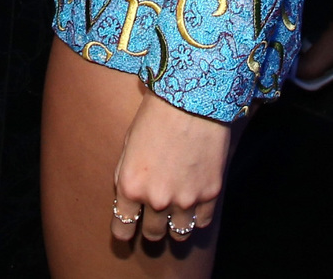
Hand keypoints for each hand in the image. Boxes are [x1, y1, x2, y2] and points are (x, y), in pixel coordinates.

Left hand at [110, 91, 228, 244]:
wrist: (191, 98)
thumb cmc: (155, 115)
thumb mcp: (128, 144)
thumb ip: (126, 176)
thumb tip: (127, 198)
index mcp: (131, 187)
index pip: (122, 229)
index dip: (124, 232)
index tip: (127, 231)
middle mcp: (157, 199)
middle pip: (152, 234)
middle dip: (151, 228)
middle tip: (154, 219)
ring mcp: (186, 199)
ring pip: (179, 234)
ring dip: (175, 228)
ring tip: (175, 217)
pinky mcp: (210, 193)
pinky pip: (202, 222)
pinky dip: (197, 218)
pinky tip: (194, 206)